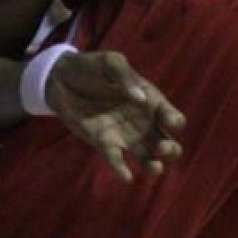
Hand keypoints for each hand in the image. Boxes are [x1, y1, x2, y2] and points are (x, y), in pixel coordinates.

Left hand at [45, 50, 184, 182]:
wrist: (62, 78)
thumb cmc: (91, 67)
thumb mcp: (110, 62)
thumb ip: (125, 76)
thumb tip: (141, 99)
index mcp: (150, 101)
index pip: (173, 117)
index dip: (175, 121)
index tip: (169, 121)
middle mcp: (143, 123)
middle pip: (168, 144)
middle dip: (171, 150)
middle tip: (162, 147)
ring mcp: (125, 136)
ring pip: (149, 159)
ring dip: (154, 167)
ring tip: (154, 167)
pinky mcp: (105, 144)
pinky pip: (117, 161)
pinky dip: (122, 170)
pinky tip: (125, 176)